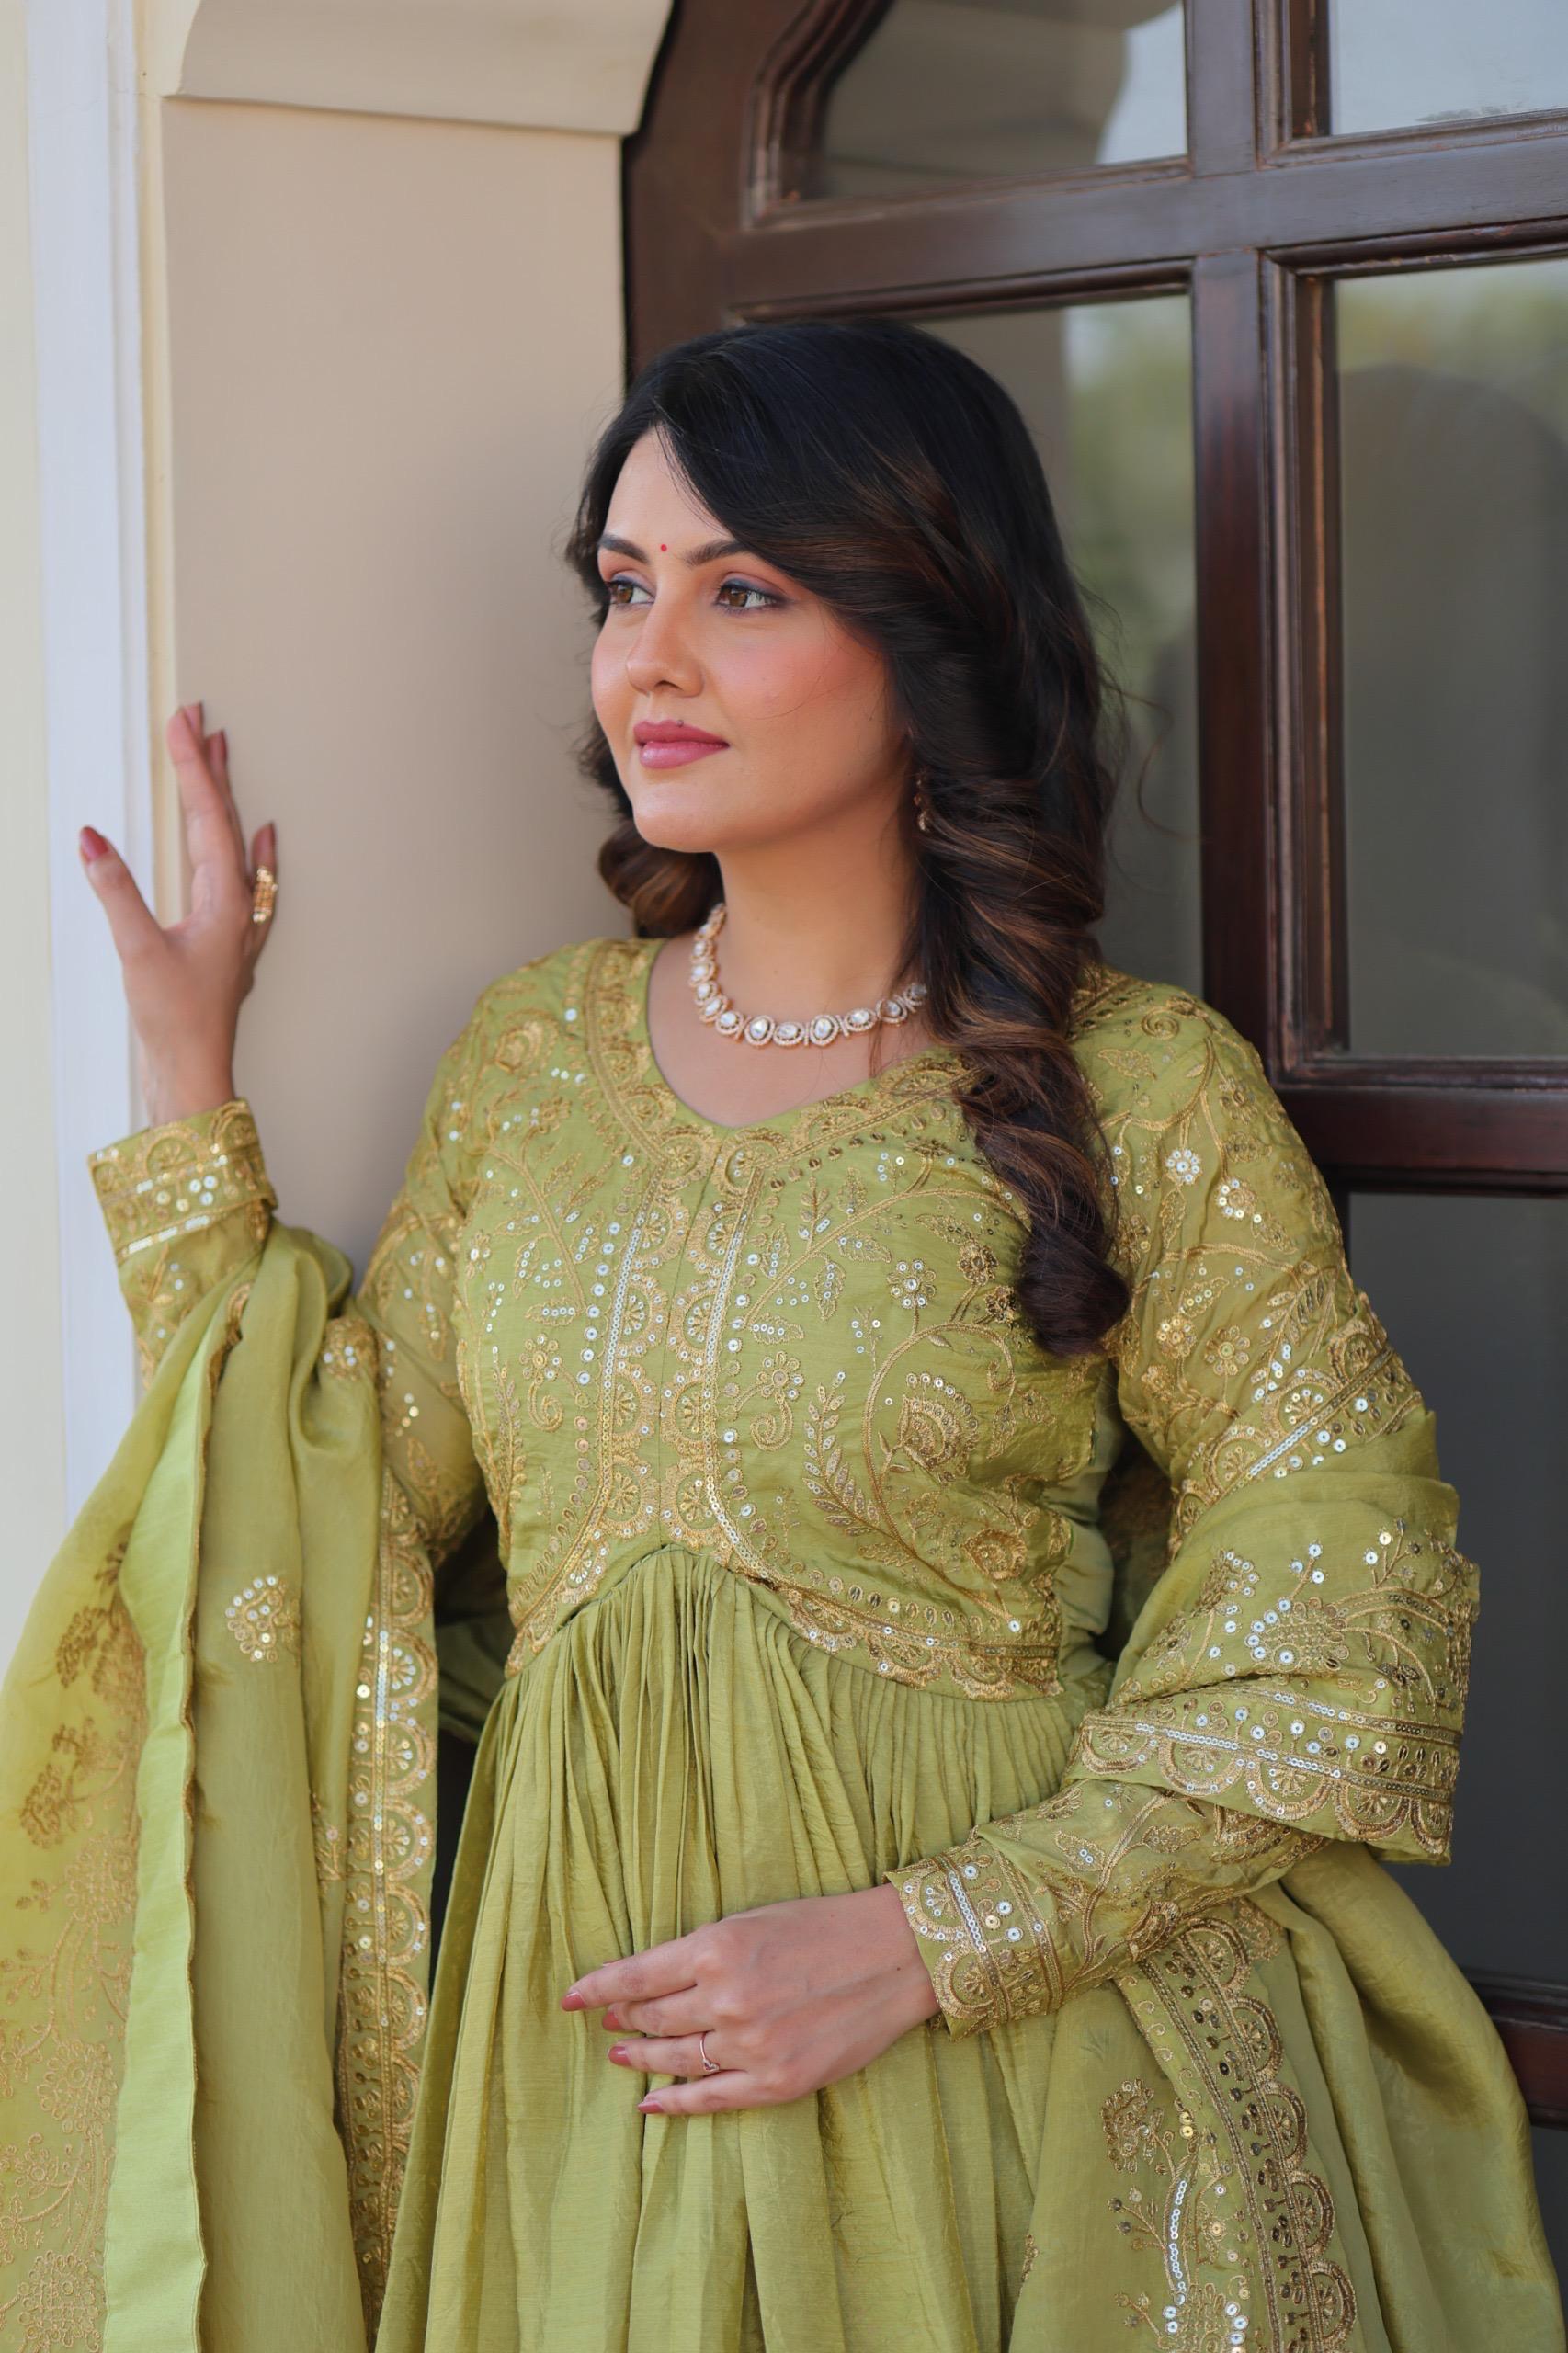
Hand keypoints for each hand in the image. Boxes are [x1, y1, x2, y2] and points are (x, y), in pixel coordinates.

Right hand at [78, 701, 276, 1123]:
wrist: (194, 1076)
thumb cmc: (175, 1023)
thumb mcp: (138, 952)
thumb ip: (116, 893)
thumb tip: (92, 840)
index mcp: (225, 902)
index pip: (209, 818)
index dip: (193, 768)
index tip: (181, 722)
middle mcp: (238, 906)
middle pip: (227, 822)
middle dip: (211, 769)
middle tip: (200, 718)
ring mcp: (236, 924)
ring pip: (235, 845)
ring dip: (226, 799)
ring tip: (221, 754)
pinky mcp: (227, 942)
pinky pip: (249, 880)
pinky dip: (254, 851)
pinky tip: (264, 837)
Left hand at [559, 1884, 940, 2115]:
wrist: (894, 1954)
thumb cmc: (824, 1925)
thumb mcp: (753, 1920)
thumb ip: (702, 1950)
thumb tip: (651, 1976)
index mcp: (716, 1948)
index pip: (636, 1975)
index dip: (598, 1989)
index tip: (570, 1998)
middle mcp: (725, 1999)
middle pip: (653, 2017)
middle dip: (622, 2019)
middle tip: (606, 2022)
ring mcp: (750, 2045)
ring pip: (676, 2058)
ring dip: (642, 2057)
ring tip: (620, 2055)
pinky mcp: (777, 2081)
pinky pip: (711, 2099)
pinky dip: (674, 2102)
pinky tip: (650, 2102)